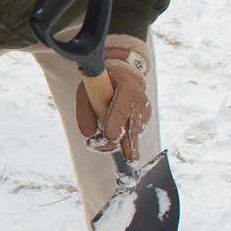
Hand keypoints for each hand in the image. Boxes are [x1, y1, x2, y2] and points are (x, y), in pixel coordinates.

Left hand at [75, 35, 152, 161]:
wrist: (122, 71)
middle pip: (132, 125)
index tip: (108, 135)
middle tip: (126, 160)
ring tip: (108, 147)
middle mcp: (139, 96)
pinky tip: (115, 135)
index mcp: (126, 84)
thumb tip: (88, 134)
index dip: (114, 122)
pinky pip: (136, 131)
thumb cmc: (102, 81)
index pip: (121, 107)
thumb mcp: (87, 90)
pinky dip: (126, 138)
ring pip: (135, 132)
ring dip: (122, 143)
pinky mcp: (145, 115)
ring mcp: (144, 107)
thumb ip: (85, 111)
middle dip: (127, 144)